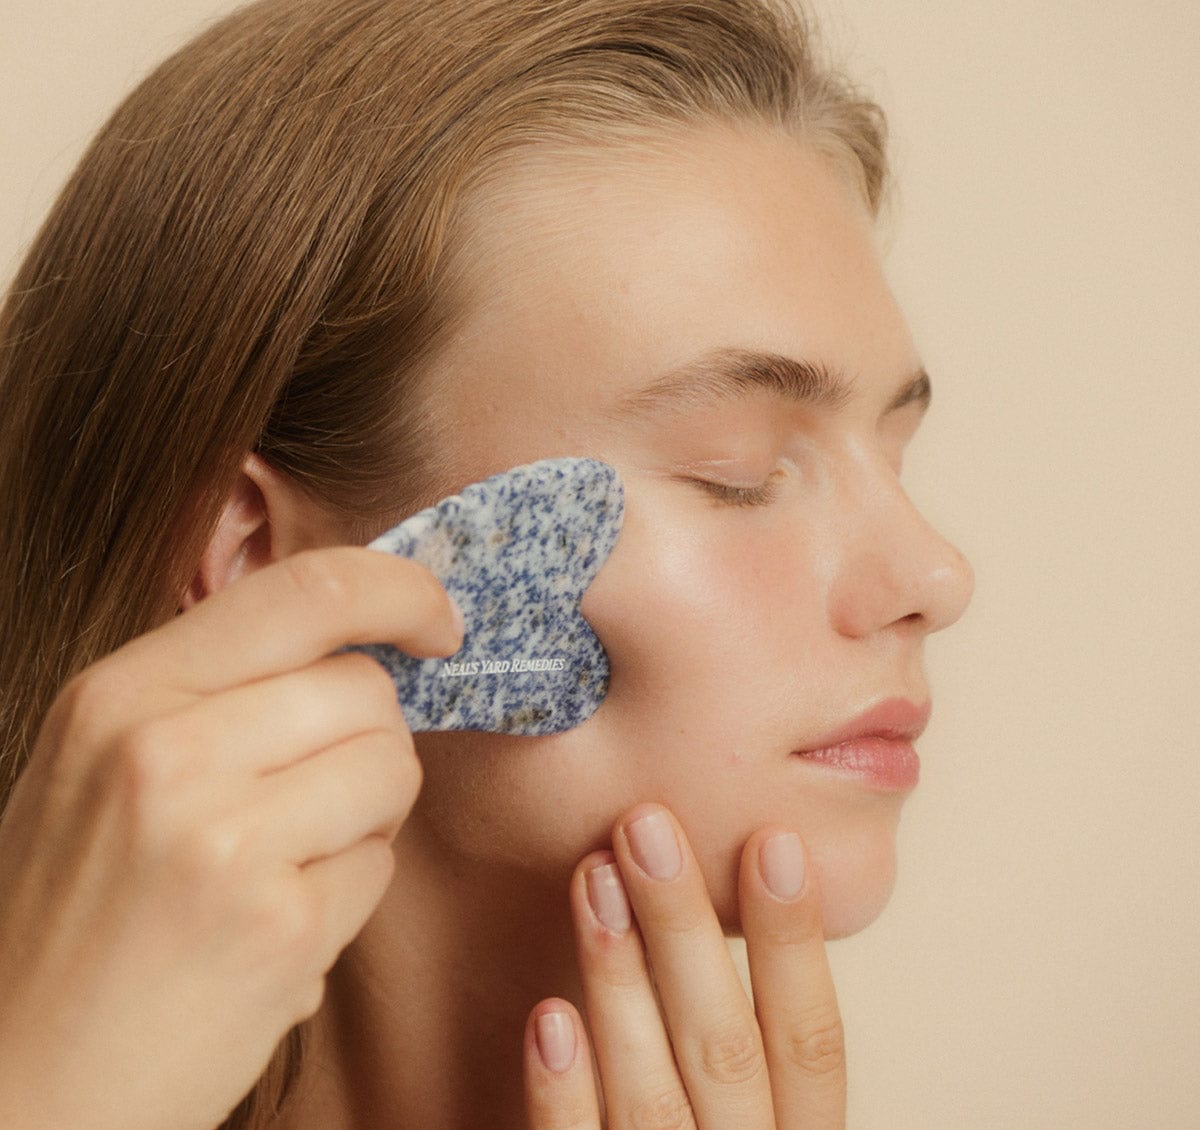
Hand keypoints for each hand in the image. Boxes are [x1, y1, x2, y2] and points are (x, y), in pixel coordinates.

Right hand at [0, 548, 461, 1129]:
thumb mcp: (105, 766)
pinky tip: (277, 926)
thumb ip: (217, 693)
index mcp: (121, 694)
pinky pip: (381, 865)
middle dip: (370, 738)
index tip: (438, 621)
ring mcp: (223, 840)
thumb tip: (360, 644)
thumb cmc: (75, 920)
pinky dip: (349, 892)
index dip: (400, 590)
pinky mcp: (279, 926)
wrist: (23, 1086)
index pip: (307, 590)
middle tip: (314, 798)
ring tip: (287, 863)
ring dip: (367, 816)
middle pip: (365, 688)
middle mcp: (166, 752)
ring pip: (392, 768)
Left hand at [523, 803, 845, 1127]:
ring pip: (656, 1100)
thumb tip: (710, 924)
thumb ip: (738, 1061)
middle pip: (729, 1052)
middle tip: (647, 827)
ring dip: (622, 982)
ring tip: (593, 878)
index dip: (795, 946)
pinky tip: (549, 1015)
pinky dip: (566, 1098)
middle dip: (687, 931)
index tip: (770, 843)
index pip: (811, 1048)